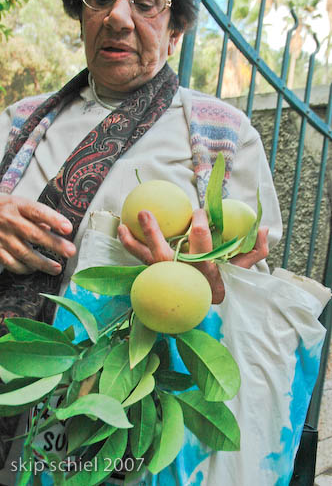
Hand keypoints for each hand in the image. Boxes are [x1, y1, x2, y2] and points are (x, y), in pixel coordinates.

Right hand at [0, 195, 75, 274]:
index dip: (54, 220)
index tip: (68, 228)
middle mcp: (9, 221)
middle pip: (34, 234)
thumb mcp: (18, 203)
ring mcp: (2, 237)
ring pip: (24, 253)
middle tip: (70, 251)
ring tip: (57, 268)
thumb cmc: (3, 208)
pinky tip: (34, 269)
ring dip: (42, 263)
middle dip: (54, 244)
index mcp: (18, 206)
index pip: (38, 212)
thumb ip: (36, 215)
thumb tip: (54, 227)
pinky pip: (11, 263)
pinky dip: (24, 268)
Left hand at [118, 208, 268, 303]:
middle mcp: (182, 276)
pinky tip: (121, 228)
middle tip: (153, 213)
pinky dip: (129, 244)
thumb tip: (266, 229)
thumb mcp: (239, 270)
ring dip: (139, 239)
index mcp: (205, 273)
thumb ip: (255, 251)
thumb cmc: (218, 281)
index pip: (202, 247)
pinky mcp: (153, 274)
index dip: (200, 226)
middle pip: (171, 254)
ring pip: (150, 257)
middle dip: (161, 233)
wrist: (196, 305)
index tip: (199, 212)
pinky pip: (138, 259)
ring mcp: (165, 276)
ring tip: (131, 218)